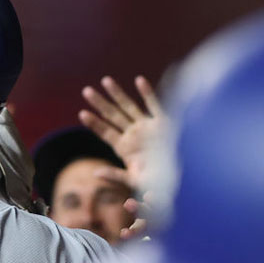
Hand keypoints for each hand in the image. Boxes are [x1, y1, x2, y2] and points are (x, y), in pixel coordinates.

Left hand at [79, 75, 164, 191]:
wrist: (181, 179)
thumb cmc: (157, 182)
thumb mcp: (133, 180)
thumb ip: (115, 176)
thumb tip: (95, 173)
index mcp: (124, 147)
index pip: (105, 132)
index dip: (94, 123)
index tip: (82, 113)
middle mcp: (133, 134)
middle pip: (112, 116)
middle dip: (100, 103)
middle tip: (86, 91)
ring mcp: (147, 127)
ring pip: (129, 107)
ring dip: (117, 94)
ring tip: (105, 80)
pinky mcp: (164, 124)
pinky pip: (154, 105)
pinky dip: (148, 93)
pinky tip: (138, 80)